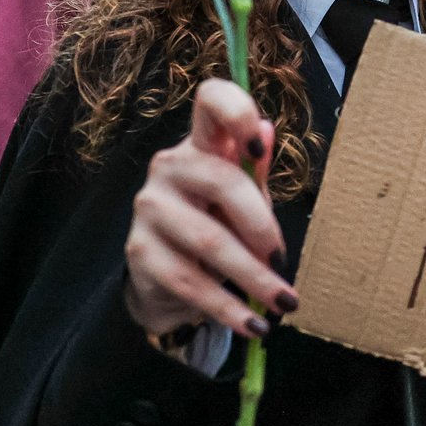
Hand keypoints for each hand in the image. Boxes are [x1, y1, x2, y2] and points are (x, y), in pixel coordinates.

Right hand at [124, 79, 295, 340]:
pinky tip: (254, 324)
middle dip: (263, 226)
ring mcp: (150, 208)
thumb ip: (256, 170)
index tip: (258, 146)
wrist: (166, 278)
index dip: (234, 111)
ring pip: (210, 241)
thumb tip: (267, 130)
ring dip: (253, 278)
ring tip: (285, 302)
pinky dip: (228, 308)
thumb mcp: (243, 197)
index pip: (209, 101)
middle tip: (286, 261)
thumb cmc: (216, 223)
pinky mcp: (140, 251)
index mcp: (202, 144)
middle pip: (222, 180)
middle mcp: (171, 167)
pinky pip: (192, 281)